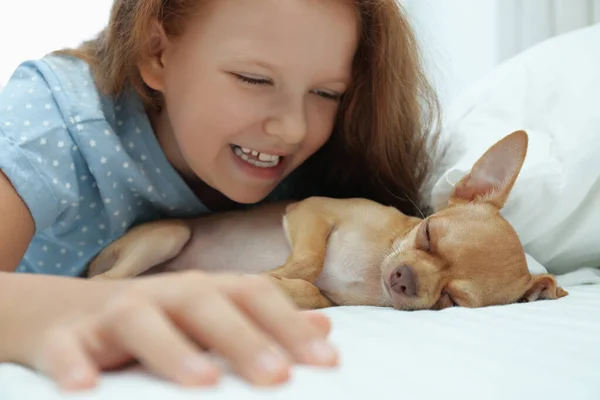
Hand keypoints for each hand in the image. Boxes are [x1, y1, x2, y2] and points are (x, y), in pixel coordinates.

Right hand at [30, 271, 336, 389]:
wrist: (66, 312)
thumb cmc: (156, 320)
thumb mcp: (210, 318)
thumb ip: (263, 324)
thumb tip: (323, 330)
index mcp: (202, 291)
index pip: (252, 296)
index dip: (288, 324)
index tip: (326, 362)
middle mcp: (163, 294)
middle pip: (205, 304)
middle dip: (243, 338)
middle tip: (277, 377)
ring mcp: (113, 312)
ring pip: (141, 321)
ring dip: (172, 351)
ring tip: (204, 383)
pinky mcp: (67, 337)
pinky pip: (68, 349)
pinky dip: (74, 364)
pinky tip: (86, 388)